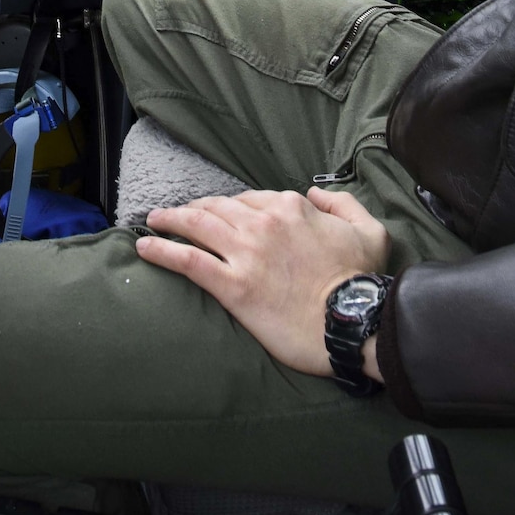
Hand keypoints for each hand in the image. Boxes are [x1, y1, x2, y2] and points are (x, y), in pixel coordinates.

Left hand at [135, 185, 389, 380]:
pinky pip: (188, 260)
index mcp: (292, 207)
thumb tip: (316, 192)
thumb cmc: (362, 279)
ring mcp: (246, 253)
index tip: (223, 213)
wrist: (352, 322)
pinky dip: (162, 250)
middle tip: (180, 213)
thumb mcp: (369, 230)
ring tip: (154, 220)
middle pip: (219, 207)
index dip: (235, 206)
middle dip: (196, 207)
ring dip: (171, 219)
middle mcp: (264, 222)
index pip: (252, 198)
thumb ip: (342, 203)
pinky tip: (145, 248)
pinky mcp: (233, 285)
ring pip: (198, 225)